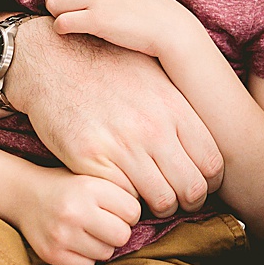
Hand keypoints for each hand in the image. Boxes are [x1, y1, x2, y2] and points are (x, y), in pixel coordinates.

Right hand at [6, 17, 222, 218]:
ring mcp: (122, 145)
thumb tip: (208, 128)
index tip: (199, 184)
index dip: (209, 182)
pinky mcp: (91, 160)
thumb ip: (180, 104)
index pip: (212, 163)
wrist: (52, 57)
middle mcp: (153, 128)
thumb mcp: (153, 72)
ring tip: (150, 199)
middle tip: (176, 200)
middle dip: (188, 201)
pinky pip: (122, 197)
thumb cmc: (105, 62)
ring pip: (160, 200)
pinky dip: (126, 201)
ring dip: (158, 207)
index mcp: (174, 107)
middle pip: (192, 188)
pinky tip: (122, 192)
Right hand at [14, 168, 141, 264]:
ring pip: (106, 253)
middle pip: (122, 235)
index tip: (117, 208)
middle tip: (105, 223)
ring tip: (88, 231)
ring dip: (102, 245)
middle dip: (119, 231)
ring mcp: (62, 234)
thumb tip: (157, 212)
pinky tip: (76, 242)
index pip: (133, 211)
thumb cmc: (69, 186)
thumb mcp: (94, 176)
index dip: (128, 212)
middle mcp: (75, 210)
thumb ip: (121, 190)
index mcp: (89, 186)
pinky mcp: (52, 254)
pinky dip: (85, 258)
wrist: (24, 194)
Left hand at [45, 0, 196, 58]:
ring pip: (53, 4)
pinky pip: (61, 23)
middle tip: (65, 12)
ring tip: (71, 22)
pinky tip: (73, 32)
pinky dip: (61, 30)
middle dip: (53, 0)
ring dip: (57, 15)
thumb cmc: (150, 4)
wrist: (170, 27)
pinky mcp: (97, 20)